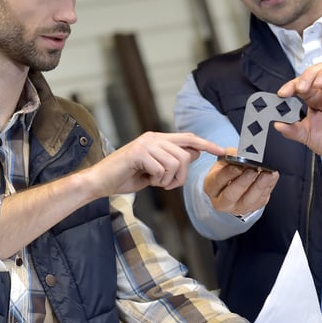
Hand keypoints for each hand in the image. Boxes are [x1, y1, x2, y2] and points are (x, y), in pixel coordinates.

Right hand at [89, 131, 224, 195]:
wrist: (100, 181)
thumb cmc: (126, 176)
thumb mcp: (155, 170)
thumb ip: (173, 160)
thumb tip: (194, 153)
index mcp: (158, 139)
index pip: (188, 138)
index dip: (206, 144)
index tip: (221, 151)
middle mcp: (153, 137)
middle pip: (185, 154)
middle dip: (182, 175)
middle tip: (168, 185)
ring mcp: (145, 144)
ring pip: (175, 163)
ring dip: (168, 180)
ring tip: (155, 182)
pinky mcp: (138, 153)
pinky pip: (161, 169)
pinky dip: (157, 180)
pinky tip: (146, 180)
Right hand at [203, 148, 278, 214]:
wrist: (233, 184)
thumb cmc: (227, 171)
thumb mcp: (224, 160)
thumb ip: (231, 155)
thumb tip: (242, 153)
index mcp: (211, 187)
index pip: (218, 180)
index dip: (229, 173)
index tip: (239, 166)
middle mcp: (221, 201)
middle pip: (231, 194)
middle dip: (243, 182)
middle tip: (253, 170)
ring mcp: (237, 207)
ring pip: (248, 201)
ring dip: (259, 186)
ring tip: (267, 174)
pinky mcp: (252, 208)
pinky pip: (261, 200)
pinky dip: (268, 187)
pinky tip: (272, 177)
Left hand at [275, 63, 321, 170]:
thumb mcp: (306, 136)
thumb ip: (291, 129)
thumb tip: (277, 124)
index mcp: (316, 99)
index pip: (303, 83)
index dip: (291, 85)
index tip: (282, 93)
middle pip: (319, 70)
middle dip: (307, 75)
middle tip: (300, 88)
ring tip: (316, 85)